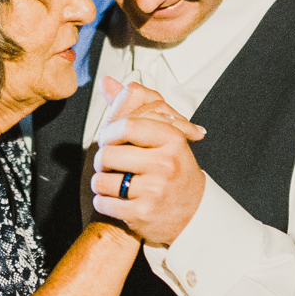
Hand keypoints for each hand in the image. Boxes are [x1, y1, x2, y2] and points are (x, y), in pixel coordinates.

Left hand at [90, 76, 205, 245]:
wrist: (193, 212)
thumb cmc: (172, 168)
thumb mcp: (162, 135)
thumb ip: (132, 106)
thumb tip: (106, 82)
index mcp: (172, 139)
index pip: (127, 126)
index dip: (110, 132)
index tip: (110, 139)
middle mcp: (165, 164)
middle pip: (108, 154)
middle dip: (102, 160)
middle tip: (110, 164)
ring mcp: (154, 190)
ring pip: (102, 180)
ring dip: (101, 182)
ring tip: (113, 182)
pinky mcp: (143, 213)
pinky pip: (104, 203)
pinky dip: (103, 202)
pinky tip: (116, 200)